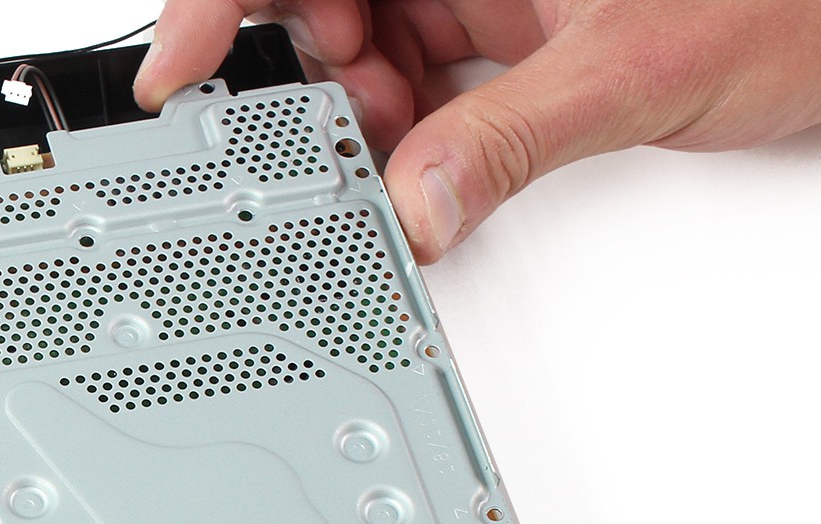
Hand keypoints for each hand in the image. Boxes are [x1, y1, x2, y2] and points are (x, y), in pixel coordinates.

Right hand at [134, 2, 820, 260]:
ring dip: (357, 116)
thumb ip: (513, 140)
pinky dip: (404, 131)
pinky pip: (416, 74)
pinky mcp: (509, 24)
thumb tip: (420, 207)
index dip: (222, 2)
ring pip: (362, 39)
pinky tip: (419, 168)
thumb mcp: (639, 70)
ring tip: (384, 168)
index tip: (182, 64)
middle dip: (302, 73)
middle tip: (311, 144)